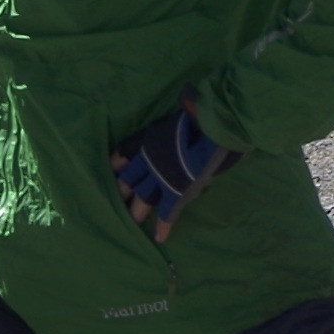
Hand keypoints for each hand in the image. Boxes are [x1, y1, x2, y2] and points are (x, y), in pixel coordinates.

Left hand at [108, 95, 228, 243]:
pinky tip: (159, 238)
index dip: (119, 161)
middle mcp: (150, 159)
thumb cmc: (208, 115)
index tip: (114, 167)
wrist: (219, 130)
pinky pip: (167, 212)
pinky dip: (163, 226)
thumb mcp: (192, 107)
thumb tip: (188, 96)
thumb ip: (186, 106)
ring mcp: (163, 178)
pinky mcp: (177, 193)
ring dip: (136, 210)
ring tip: (130, 221)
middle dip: (122, 189)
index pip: (127, 151)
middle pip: (129, 178)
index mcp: (151, 138)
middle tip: (114, 199)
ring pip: (143, 197)